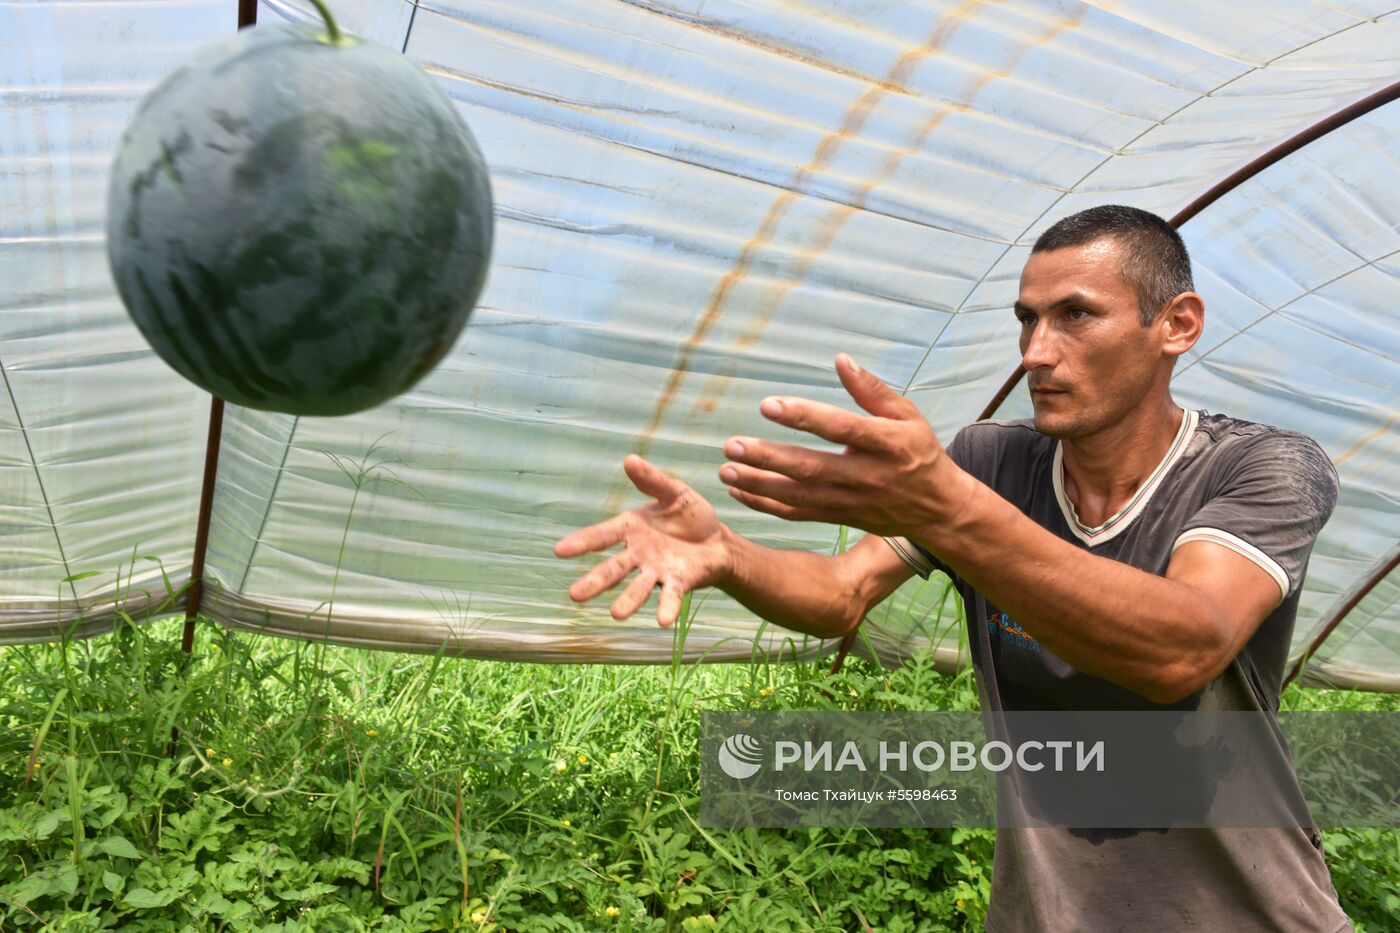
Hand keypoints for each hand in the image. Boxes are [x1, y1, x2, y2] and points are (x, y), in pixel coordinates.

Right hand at [554, 455, 732, 626]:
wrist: (718, 540)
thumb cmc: (690, 516)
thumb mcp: (673, 492)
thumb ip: (652, 481)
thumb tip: (629, 459)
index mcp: (631, 528)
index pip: (602, 535)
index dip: (581, 542)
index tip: (559, 550)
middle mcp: (638, 554)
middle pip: (612, 569)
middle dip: (595, 582)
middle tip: (574, 595)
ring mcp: (656, 570)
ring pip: (637, 587)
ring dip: (628, 600)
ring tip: (616, 614)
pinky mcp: (678, 582)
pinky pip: (670, 596)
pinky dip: (666, 607)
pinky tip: (662, 620)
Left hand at [717, 353, 967, 537]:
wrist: (938, 508)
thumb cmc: (918, 452)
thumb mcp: (906, 415)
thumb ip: (871, 390)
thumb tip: (840, 359)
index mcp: (886, 443)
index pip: (839, 428)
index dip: (803, 417)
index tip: (767, 405)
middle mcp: (867, 475)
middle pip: (811, 467)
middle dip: (768, 458)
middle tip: (732, 445)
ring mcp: (851, 501)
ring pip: (799, 496)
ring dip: (759, 485)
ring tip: (726, 471)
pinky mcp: (841, 518)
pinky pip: (799, 515)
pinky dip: (767, 506)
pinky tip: (740, 493)